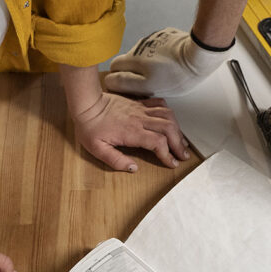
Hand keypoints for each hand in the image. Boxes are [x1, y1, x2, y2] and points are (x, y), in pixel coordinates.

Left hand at [72, 91, 188, 170]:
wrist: (87, 104)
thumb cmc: (90, 127)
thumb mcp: (97, 149)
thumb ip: (115, 160)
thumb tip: (133, 168)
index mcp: (132, 132)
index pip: (158, 143)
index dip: (168, 154)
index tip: (172, 163)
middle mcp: (140, 119)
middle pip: (168, 129)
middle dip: (179, 143)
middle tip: (184, 155)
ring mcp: (141, 109)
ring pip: (168, 115)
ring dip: (177, 128)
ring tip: (181, 140)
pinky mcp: (139, 103)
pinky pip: (160, 104)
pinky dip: (169, 112)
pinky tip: (171, 121)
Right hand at [104, 27, 229, 96]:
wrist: (199, 55)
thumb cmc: (176, 74)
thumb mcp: (149, 86)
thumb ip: (127, 83)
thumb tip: (110, 81)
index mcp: (133, 58)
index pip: (114, 66)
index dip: (119, 76)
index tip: (129, 84)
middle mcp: (139, 45)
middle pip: (129, 58)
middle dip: (135, 69)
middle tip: (149, 80)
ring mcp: (153, 38)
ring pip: (144, 51)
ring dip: (149, 61)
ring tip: (165, 70)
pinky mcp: (167, 34)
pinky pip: (157, 45)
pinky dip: (161, 53)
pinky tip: (172, 60)